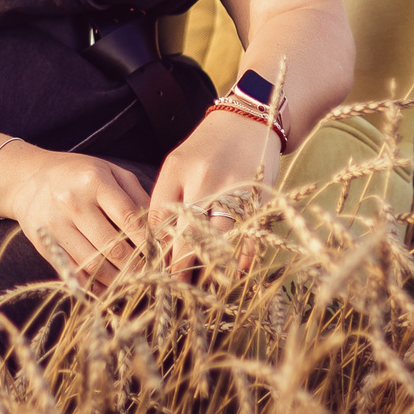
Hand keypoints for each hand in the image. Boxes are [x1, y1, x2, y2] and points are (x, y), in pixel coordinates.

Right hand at [0, 143, 150, 290]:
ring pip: (93, 263)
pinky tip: (108, 287)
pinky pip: (72, 270)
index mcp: (93, 181)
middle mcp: (72, 202)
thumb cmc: (78, 175)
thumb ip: (136, 196)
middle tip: (153, 277)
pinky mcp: (43, 243)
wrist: (27, 179)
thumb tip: (161, 229)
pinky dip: (93, 284)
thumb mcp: (109, 172)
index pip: (130, 218)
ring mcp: (55, 224)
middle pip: (113, 246)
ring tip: (134, 285)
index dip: (150, 242)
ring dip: (118, 280)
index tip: (163, 256)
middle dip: (137, 266)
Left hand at [149, 112, 282, 278]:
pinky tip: (234, 274)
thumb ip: (165, 199)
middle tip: (174, 292)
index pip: (160, 221)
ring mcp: (235, 190)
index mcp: (178, 172)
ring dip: (209, 268)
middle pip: (187, 236)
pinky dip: (242, 258)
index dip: (156, 251)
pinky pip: (249, 236)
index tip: (153, 274)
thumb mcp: (176, 165)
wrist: (247, 120)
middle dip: (179, 269)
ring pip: (219, 240)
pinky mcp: (260, 198)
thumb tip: (156, 244)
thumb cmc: (205, 148)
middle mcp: (205, 181)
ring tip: (202, 291)